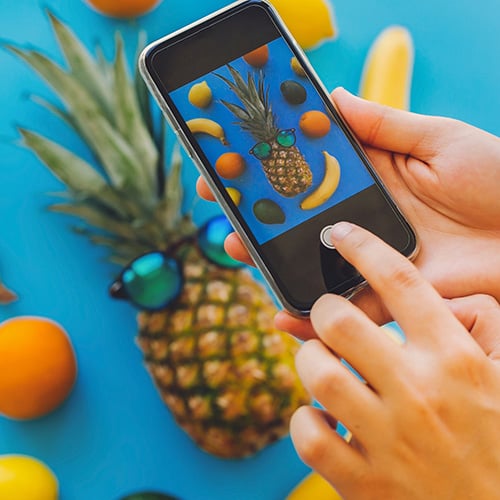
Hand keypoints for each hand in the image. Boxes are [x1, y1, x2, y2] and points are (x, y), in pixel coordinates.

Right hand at [197, 89, 499, 333]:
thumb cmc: (499, 178)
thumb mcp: (439, 139)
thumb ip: (383, 124)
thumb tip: (330, 95)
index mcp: (371, 179)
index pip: (308, 172)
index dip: (270, 166)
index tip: (232, 158)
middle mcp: (362, 221)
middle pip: (298, 220)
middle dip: (256, 213)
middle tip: (221, 203)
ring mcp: (371, 260)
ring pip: (309, 264)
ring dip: (269, 259)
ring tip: (236, 247)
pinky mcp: (388, 298)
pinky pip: (343, 311)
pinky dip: (311, 316)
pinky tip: (280, 312)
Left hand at [290, 222, 499, 498]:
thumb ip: (483, 327)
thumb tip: (443, 298)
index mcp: (456, 360)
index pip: (400, 280)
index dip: (363, 246)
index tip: (338, 233)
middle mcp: (419, 392)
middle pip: (340, 319)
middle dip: (324, 309)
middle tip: (328, 316)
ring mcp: (389, 439)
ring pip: (318, 372)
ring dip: (309, 359)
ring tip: (322, 362)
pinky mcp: (364, 483)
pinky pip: (308, 435)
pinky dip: (304, 419)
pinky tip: (320, 416)